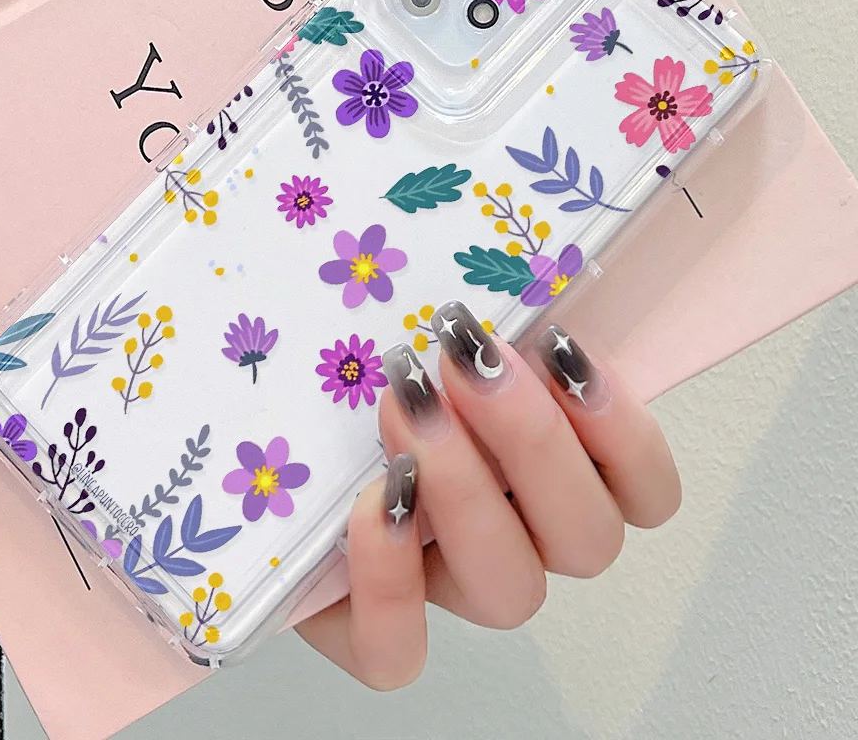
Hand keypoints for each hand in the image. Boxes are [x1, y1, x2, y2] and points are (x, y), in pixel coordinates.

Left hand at [297, 302, 679, 688]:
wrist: (282, 430)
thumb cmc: (375, 363)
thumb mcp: (435, 329)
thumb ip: (484, 320)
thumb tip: (510, 276)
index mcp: (555, 472)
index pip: (645, 491)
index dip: (622, 428)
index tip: (557, 343)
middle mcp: (519, 538)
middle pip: (588, 541)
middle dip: (533, 440)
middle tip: (464, 358)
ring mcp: (448, 586)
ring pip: (511, 592)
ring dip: (467, 490)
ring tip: (406, 403)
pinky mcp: (373, 625)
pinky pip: (399, 651)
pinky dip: (389, 579)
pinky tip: (370, 500)